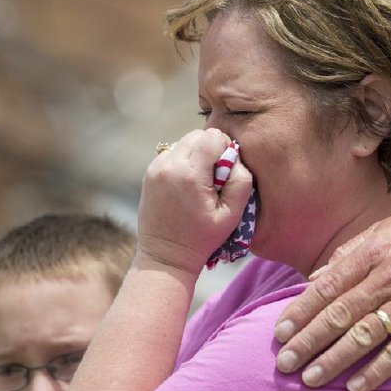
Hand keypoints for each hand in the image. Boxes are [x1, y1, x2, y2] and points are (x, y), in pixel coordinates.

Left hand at [136, 128, 253, 274]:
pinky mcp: (149, 173)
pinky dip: (182, 162)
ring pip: (183, 142)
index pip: (213, 136)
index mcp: (191, 174)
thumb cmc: (203, 238)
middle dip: (211, 149)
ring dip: (196, 155)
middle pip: (197, 135)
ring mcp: (155, 168)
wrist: (165, 256)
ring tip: (199, 181)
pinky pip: (172, 153)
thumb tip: (235, 157)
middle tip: (214, 176)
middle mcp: (169, 165)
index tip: (226, 170)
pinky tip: (186, 185)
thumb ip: (241, 180)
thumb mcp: (233, 214)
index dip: (226, 148)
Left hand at [273, 213, 390, 390]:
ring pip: (364, 336)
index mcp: (375, 253)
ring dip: (334, 360)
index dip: (302, 310)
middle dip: (308, 340)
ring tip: (310, 378)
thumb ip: (351, 251)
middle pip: (340, 314)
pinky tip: (355, 387)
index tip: (280, 331)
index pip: (329, 285)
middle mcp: (390, 278)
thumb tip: (316, 276)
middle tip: (284, 362)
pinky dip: (376, 371)